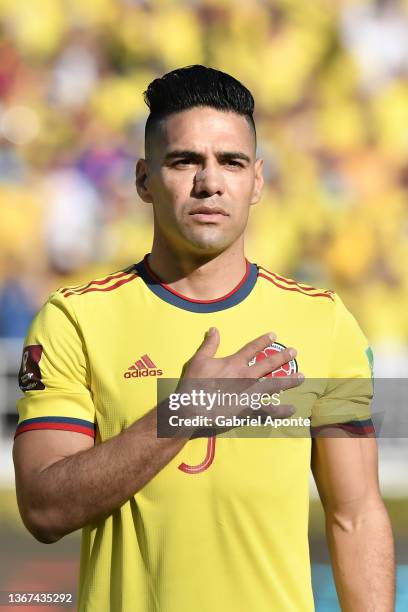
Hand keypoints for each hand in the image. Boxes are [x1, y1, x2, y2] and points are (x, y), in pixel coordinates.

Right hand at [171, 328, 304, 435]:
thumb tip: (214, 329)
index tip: (274, 335)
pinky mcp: (249, 409)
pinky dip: (281, 410)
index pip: (252, 348)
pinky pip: (269, 410)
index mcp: (234, 363)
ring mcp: (249, 393)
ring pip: (274, 385)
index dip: (263, 341)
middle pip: (268, 364)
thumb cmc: (194, 384)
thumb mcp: (198, 360)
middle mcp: (246, 376)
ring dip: (288, 380)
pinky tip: (292, 409)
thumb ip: (209, 345)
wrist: (192, 408)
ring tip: (302, 377)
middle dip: (282, 357)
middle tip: (294, 352)